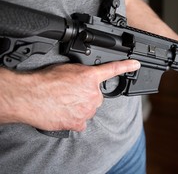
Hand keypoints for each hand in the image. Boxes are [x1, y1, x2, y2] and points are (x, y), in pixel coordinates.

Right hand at [0, 60, 139, 130]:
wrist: (31, 96)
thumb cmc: (46, 80)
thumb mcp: (67, 68)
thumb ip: (83, 73)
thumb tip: (86, 78)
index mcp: (90, 77)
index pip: (113, 69)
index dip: (126, 66)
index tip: (136, 65)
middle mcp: (93, 94)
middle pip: (97, 96)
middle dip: (87, 95)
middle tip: (70, 93)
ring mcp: (87, 110)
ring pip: (89, 109)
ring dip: (80, 106)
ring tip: (64, 102)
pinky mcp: (78, 122)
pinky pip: (81, 122)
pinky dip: (76, 118)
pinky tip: (65, 113)